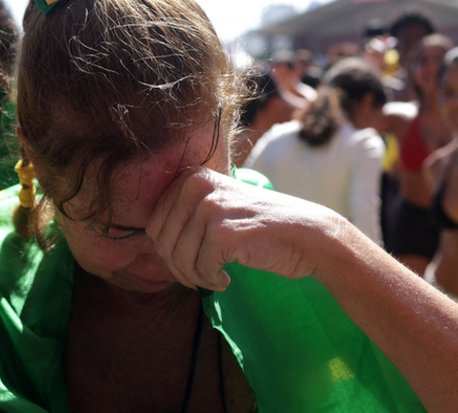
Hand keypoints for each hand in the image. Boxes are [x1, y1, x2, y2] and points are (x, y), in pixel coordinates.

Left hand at [146, 167, 346, 291]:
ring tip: (216, 277)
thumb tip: (149, 238)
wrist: (308, 234)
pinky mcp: (222, 232)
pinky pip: (199, 269)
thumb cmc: (261, 227)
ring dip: (196, 278)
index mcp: (191, 177)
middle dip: (180, 268)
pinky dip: (211, 281)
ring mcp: (209, 207)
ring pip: (179, 259)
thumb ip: (185, 214)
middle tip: (203, 275)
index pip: (154, 225)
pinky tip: (227, 279)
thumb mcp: (218, 207)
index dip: (169, 251)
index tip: (192, 260)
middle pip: (162, 243)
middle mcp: (197, 186)